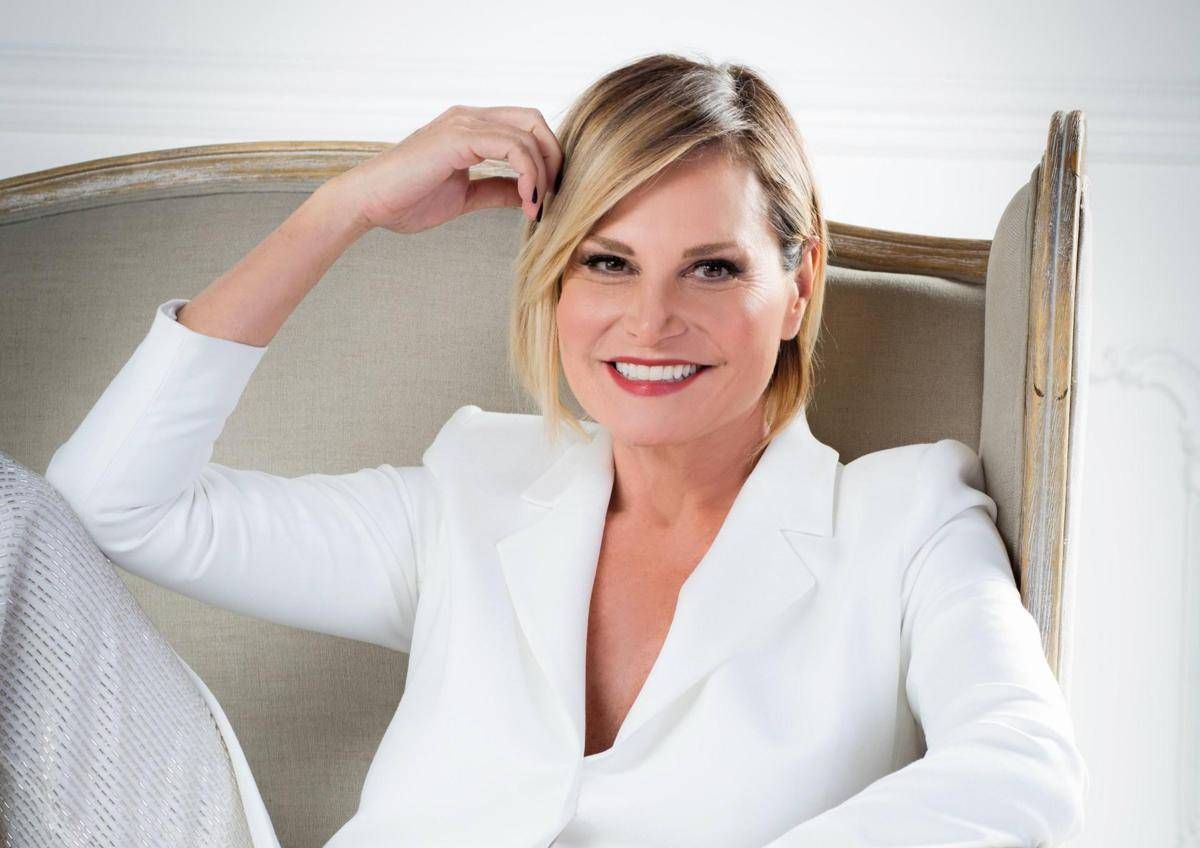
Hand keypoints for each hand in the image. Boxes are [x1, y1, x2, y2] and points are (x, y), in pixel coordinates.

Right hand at [328, 104, 562, 234]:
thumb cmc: (405, 200)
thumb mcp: (465, 197)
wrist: (367, 203)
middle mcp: (469, 118)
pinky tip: (526, 200)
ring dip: (543, 173)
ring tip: (537, 206)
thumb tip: (526, 195)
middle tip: (553, 196)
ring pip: (528, 133)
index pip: (525, 128)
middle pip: (534, 121)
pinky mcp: (458, 138)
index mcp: (470, 128)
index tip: (545, 198)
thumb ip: (496, 190)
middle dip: (554, 158)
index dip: (545, 160)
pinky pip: (512, 147)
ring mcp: (463, 124)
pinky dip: (528, 173)